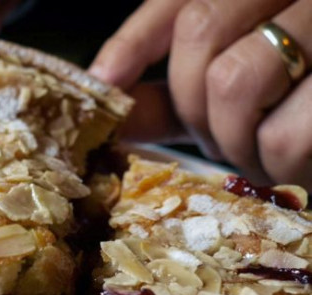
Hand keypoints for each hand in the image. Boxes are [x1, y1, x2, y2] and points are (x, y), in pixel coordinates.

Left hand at [89, 0, 311, 188]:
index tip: (105, 83)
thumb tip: (106, 92)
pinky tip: (301, 161)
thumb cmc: (310, 104)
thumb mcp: (246, 85)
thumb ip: (179, 87)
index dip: (134, 38)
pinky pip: (286, 132)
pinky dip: (280, 163)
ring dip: (236, 138)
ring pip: (236, 80)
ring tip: (263, 152)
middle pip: (201, 30)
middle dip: (194, 104)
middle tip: (221, 139)